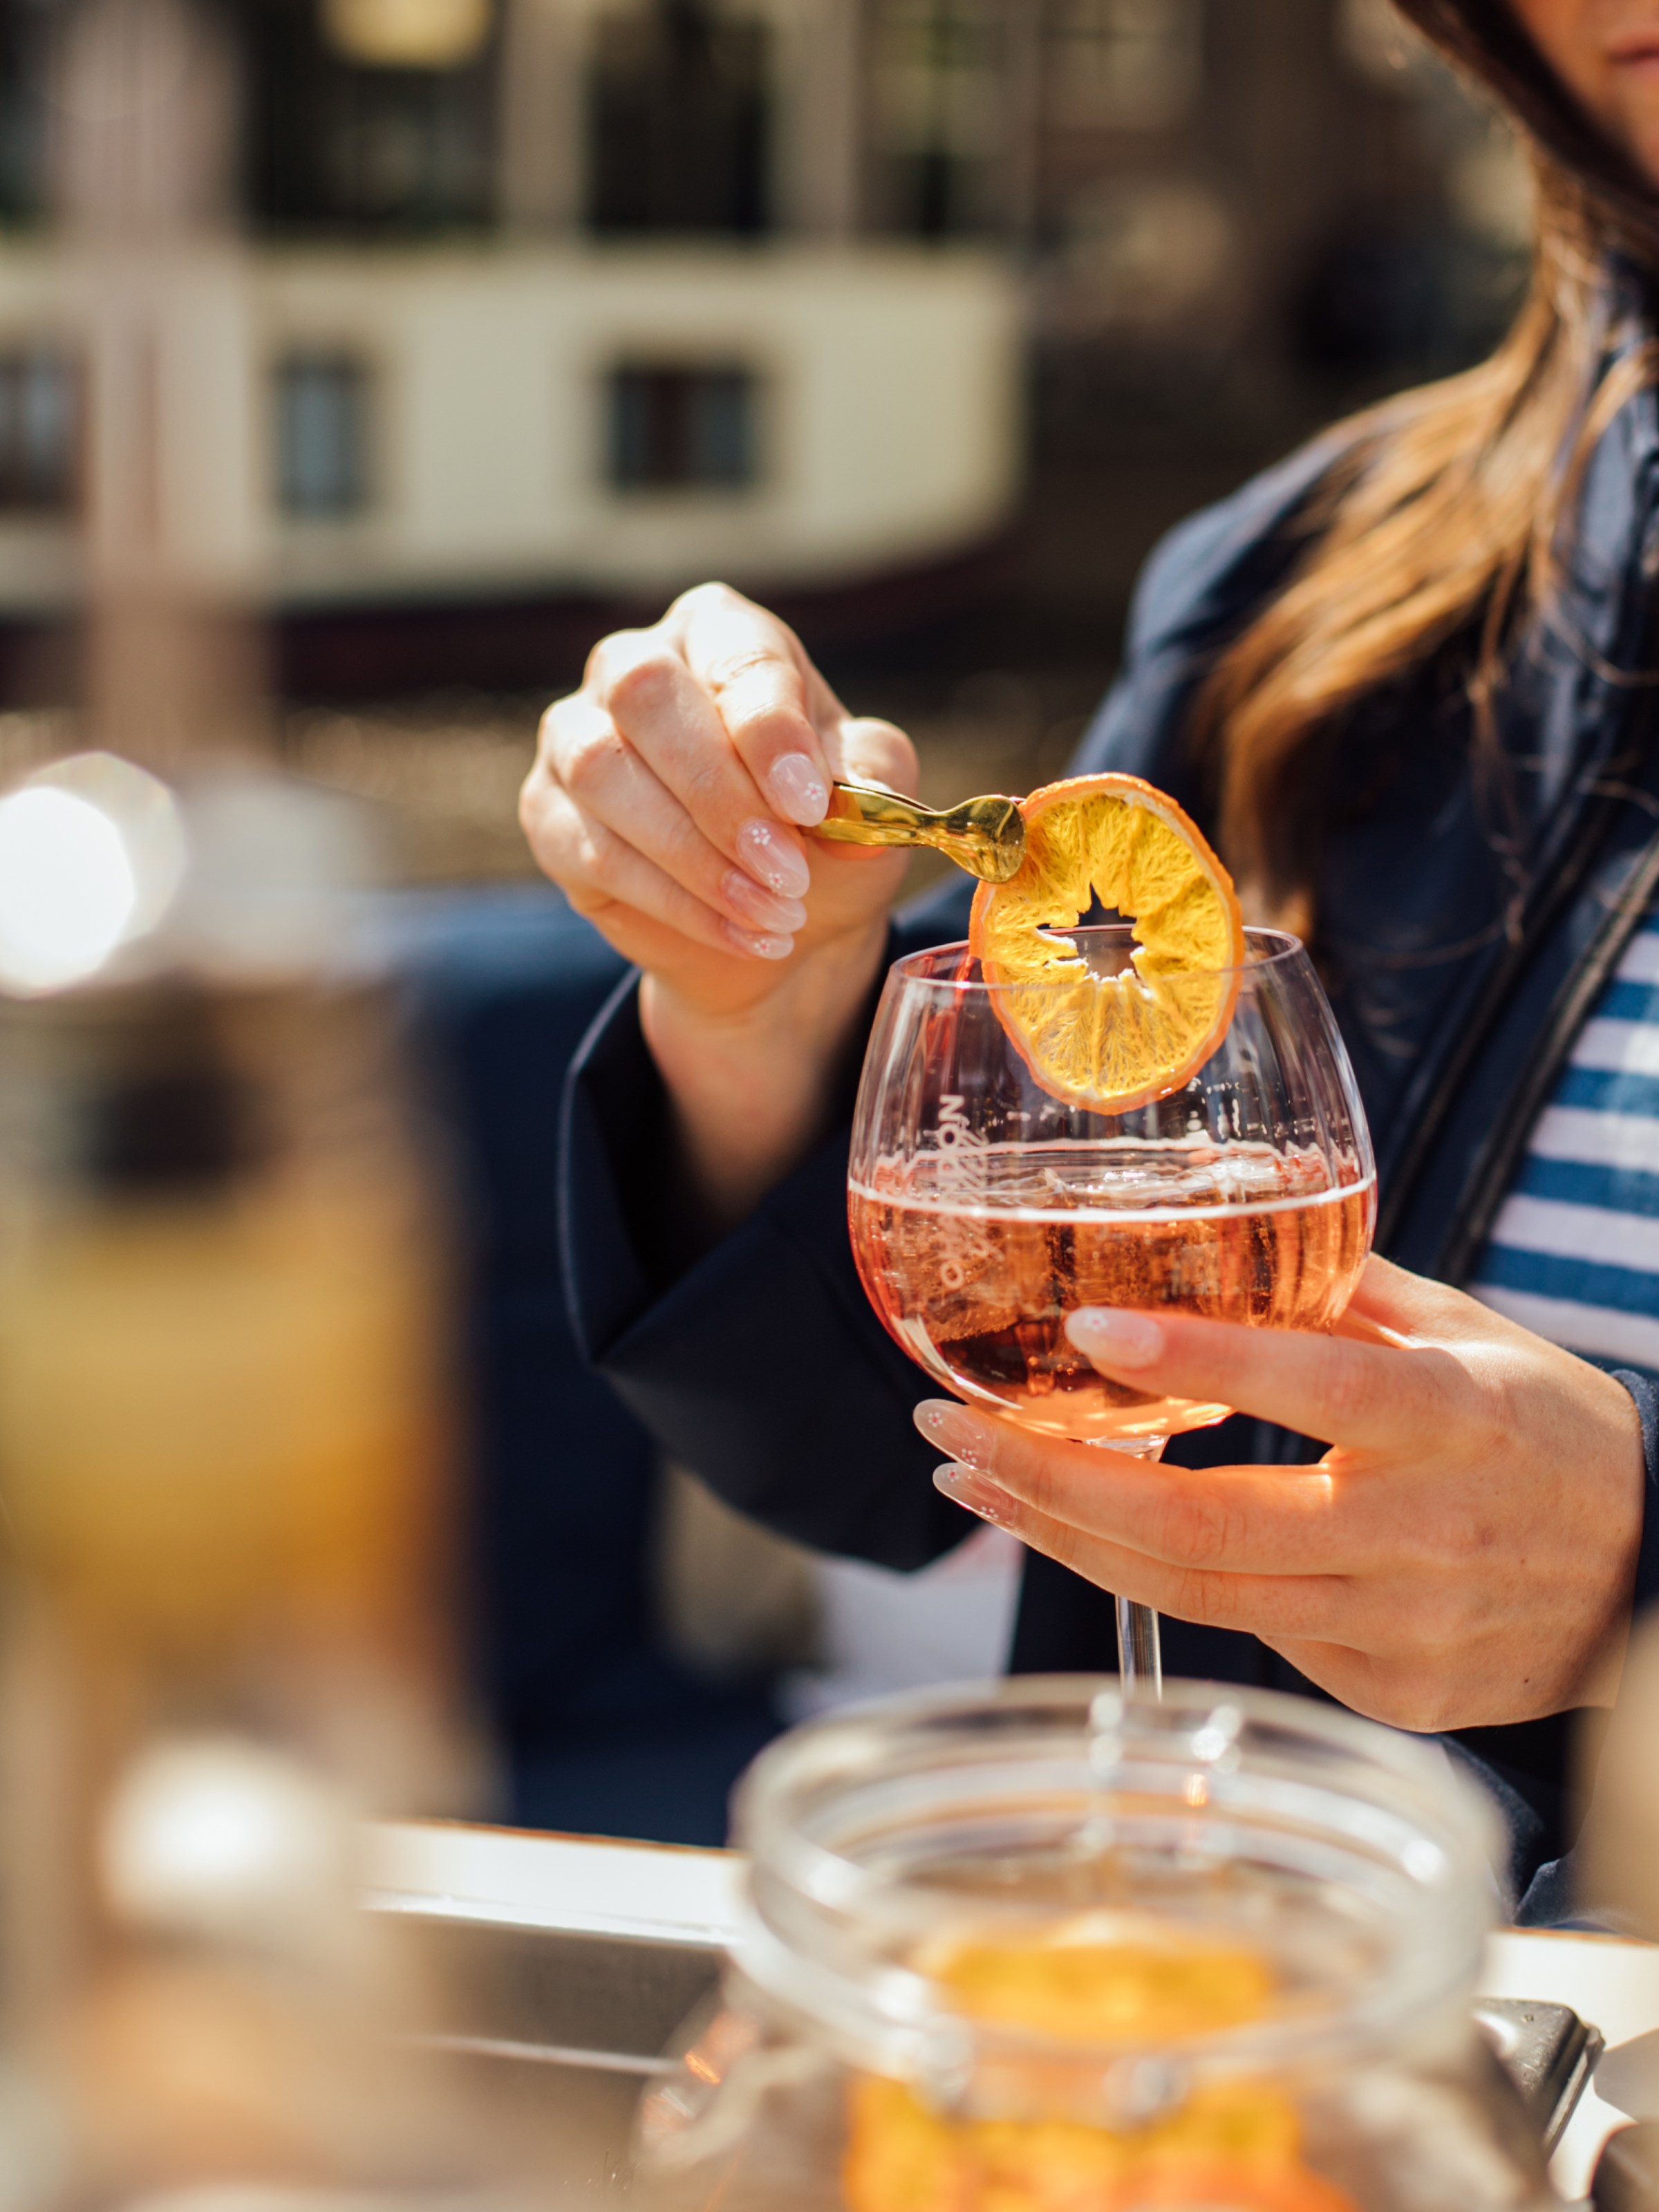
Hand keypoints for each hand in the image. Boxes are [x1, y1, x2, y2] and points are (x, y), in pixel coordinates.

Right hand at [521, 584, 915, 1224]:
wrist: (775, 920)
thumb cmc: (824, 836)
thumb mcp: (872, 803)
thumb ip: (874, 781)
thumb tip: (847, 809)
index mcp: (721, 632)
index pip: (736, 655)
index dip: (770, 731)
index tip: (810, 805)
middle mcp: (633, 665)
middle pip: (645, 696)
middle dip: (721, 795)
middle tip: (790, 873)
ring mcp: (575, 737)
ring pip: (603, 775)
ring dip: (697, 858)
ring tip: (777, 914)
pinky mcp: (547, 814)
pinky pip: (594, 852)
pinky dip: (675, 905)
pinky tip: (743, 935)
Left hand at [914, 1257, 1645, 1731]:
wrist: (1652, 1576)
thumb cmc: (1549, 1432)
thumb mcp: (1468, 1334)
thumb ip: (1340, 1290)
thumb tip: (1216, 1229)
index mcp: (1453, 1419)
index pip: (1315, 1385)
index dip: (1197, 1362)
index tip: (1083, 1330)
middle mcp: (1422, 1535)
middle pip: (1206, 1525)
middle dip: (1050, 1480)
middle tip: (948, 1431)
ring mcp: (1403, 1631)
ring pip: (1199, 1594)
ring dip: (1066, 1537)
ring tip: (976, 1484)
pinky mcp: (1389, 1694)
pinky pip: (1250, 1634)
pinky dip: (1160, 1579)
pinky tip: (1099, 1531)